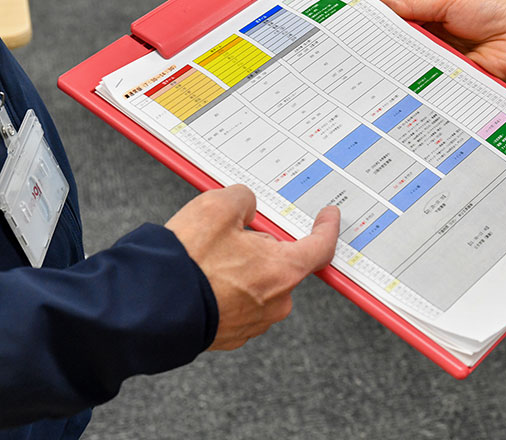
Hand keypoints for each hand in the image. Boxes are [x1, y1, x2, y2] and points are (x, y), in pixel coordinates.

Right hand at [165, 185, 339, 350]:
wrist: (147, 309)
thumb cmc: (185, 262)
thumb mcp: (217, 207)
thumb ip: (243, 199)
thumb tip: (247, 208)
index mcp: (283, 271)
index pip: (320, 247)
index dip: (326, 227)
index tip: (328, 217)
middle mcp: (276, 302)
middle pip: (281, 263)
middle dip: (262, 246)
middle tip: (230, 235)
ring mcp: (254, 323)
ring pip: (258, 284)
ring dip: (241, 269)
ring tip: (206, 260)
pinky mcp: (231, 335)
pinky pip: (238, 304)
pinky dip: (226, 290)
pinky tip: (201, 280)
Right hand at [378, 0, 505, 82]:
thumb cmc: (495, 12)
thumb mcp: (450, 3)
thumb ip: (417, 5)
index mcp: (433, 22)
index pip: (402, 28)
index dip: (386, 30)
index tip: (366, 32)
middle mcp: (438, 44)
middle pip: (407, 52)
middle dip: (391, 53)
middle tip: (372, 54)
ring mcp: (446, 64)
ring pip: (419, 70)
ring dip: (409, 69)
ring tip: (391, 67)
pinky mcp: (456, 81)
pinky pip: (437, 85)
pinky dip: (428, 85)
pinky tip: (417, 83)